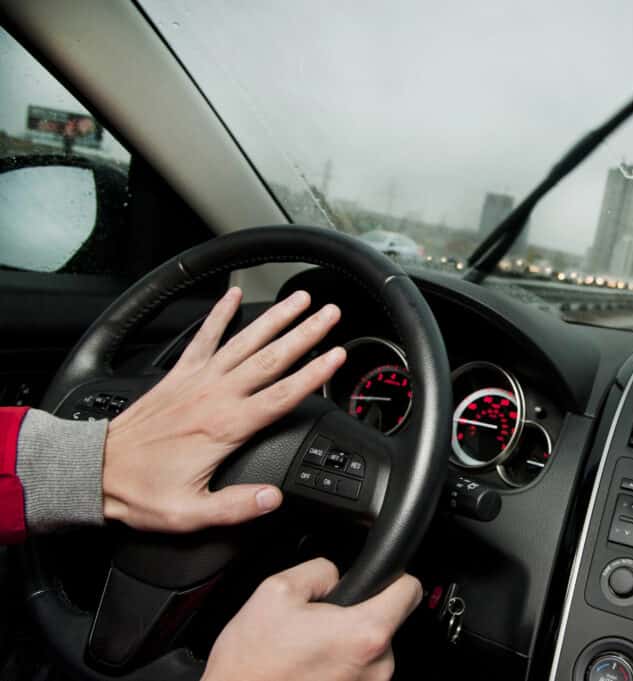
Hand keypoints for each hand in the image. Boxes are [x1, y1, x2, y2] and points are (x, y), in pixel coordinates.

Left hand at [102, 287, 344, 531]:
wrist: (92, 471)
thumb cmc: (140, 491)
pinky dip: (219, 313)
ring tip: (300, 299)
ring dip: (275, 318)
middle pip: (270, 358)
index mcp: (225, 427)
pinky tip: (233, 295)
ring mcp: (197, 380)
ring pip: (244, 341)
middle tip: (331, 314)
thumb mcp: (188, 513)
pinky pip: (203, 336)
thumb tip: (273, 499)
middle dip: (305, 334)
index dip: (313, 375)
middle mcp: (214, 396)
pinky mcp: (179, 375)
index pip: (281, 395)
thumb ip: (235, 507)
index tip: (336, 356)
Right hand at [204, 559, 421, 680]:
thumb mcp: (276, 591)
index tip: (381, 580)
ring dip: (346, 646)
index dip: (394, 577)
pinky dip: (339, 669)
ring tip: (308, 651)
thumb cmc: (251, 666)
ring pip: (370, 650)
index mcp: (364, 633)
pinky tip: (310, 670)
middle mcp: (377, 667)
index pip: (410, 590)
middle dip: (356, 616)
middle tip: (319, 625)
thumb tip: (336, 573)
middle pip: (386, 622)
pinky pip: (358, 675)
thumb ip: (320, 570)